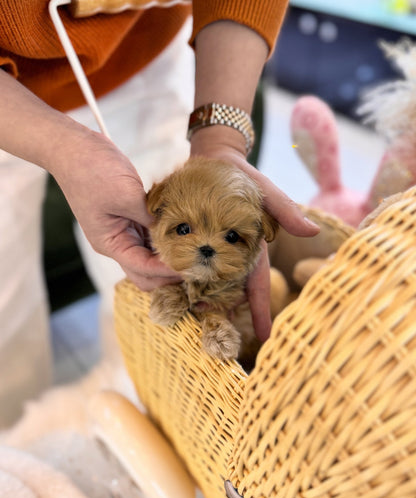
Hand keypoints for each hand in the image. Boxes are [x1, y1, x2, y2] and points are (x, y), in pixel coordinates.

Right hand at [50, 129, 181, 290]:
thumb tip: (176, 233)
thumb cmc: (93, 171)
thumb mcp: (126, 195)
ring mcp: (124, 230)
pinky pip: (152, 234)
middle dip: (169, 272)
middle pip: (146, 272)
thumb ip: (151, 218)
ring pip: (151, 255)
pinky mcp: (131, 216)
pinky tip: (186, 232)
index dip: (168, 270)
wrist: (74, 148)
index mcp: (110, 243)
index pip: (143, 269)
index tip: (192, 266)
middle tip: (196, 265)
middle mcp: (117, 242)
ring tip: (196, 250)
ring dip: (170, 255)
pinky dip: (167, 237)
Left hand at [190, 126, 319, 340]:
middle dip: (226, 311)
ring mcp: (209, 249)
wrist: (215, 158)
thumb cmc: (246, 178)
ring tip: (192, 313)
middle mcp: (230, 255)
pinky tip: (172, 287)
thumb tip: (313, 230)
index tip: (267, 339)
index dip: (262, 312)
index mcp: (251, 251)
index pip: (258, 286)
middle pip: (230, 292)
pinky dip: (181, 277)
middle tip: (218, 330)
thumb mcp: (268, 193)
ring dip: (201, 298)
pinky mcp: (189, 240)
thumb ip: (286, 212)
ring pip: (206, 283)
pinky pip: (186, 264)